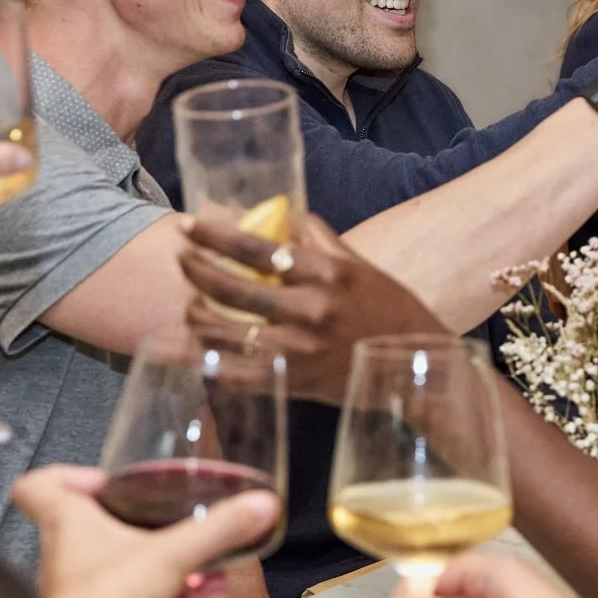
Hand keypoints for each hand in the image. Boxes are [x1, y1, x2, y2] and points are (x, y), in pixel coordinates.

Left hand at [13, 464, 280, 597]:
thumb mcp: (169, 556)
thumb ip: (217, 531)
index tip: (106, 479)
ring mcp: (88, 592)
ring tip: (208, 560)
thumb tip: (257, 506)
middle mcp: (72, 555)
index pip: (41, 486)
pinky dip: (176, 597)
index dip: (70, 475)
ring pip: (128, 566)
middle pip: (99, 525)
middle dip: (142, 522)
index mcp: (69, 524)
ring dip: (168, 563)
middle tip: (172, 516)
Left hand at [180, 215, 445, 401]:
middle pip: (232, 288)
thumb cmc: (390, 310)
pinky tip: (195, 350)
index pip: (259, 249)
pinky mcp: (294, 383)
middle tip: (182, 258)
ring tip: (190, 305)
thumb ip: (321, 241)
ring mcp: (299, 351)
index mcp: (327, 275)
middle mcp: (310, 311)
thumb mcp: (360, 268)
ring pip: (225, 333)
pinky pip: (237, 375)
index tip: (190, 225)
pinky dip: (209, 362)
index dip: (217, 235)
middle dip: (195, 270)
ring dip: (197, 316)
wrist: (416, 366)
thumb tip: (285, 214)